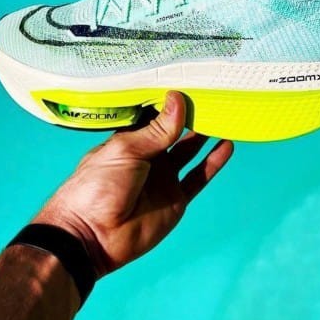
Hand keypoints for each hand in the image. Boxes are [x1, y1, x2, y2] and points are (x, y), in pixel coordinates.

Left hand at [33, 91, 233, 277]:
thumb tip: (177, 98)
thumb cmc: (99, 185)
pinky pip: (199, 177)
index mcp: (130, 141)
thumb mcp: (126, 150)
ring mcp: (164, 177)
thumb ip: (157, 130)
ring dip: (205, 135)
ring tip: (223, 115)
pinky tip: (227, 145)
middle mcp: (149, 156)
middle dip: (191, 115)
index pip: (154, 116)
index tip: (189, 82)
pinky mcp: (176, 198)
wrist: (92, 236)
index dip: (169, 102)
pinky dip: (213, 162)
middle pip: (175, 132)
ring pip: (190, 151)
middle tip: (212, 95)